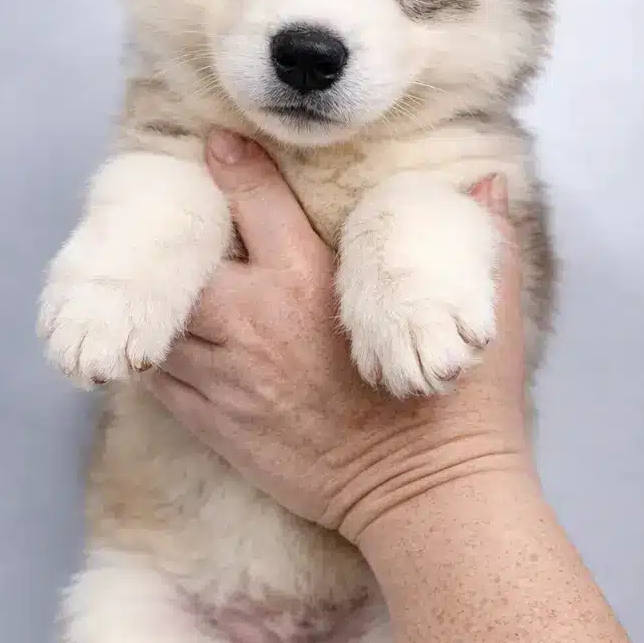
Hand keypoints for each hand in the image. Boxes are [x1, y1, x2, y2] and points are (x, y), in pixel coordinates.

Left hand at [146, 130, 533, 540]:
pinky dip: (157, 357)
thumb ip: (481, 238)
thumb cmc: (457, 408)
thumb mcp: (484, 312)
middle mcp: (255, 321)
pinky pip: (161, 380)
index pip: (256, 203)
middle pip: (181, 263)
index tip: (218, 145)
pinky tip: (167, 344)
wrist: (425, 497)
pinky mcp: (217, 424)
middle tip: (180, 232)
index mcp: (310, 281)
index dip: (233, 166)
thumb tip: (486, 183)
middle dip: (177, 244)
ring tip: (162, 288)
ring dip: (160, 303)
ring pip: (162, 321)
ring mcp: (228, 376)